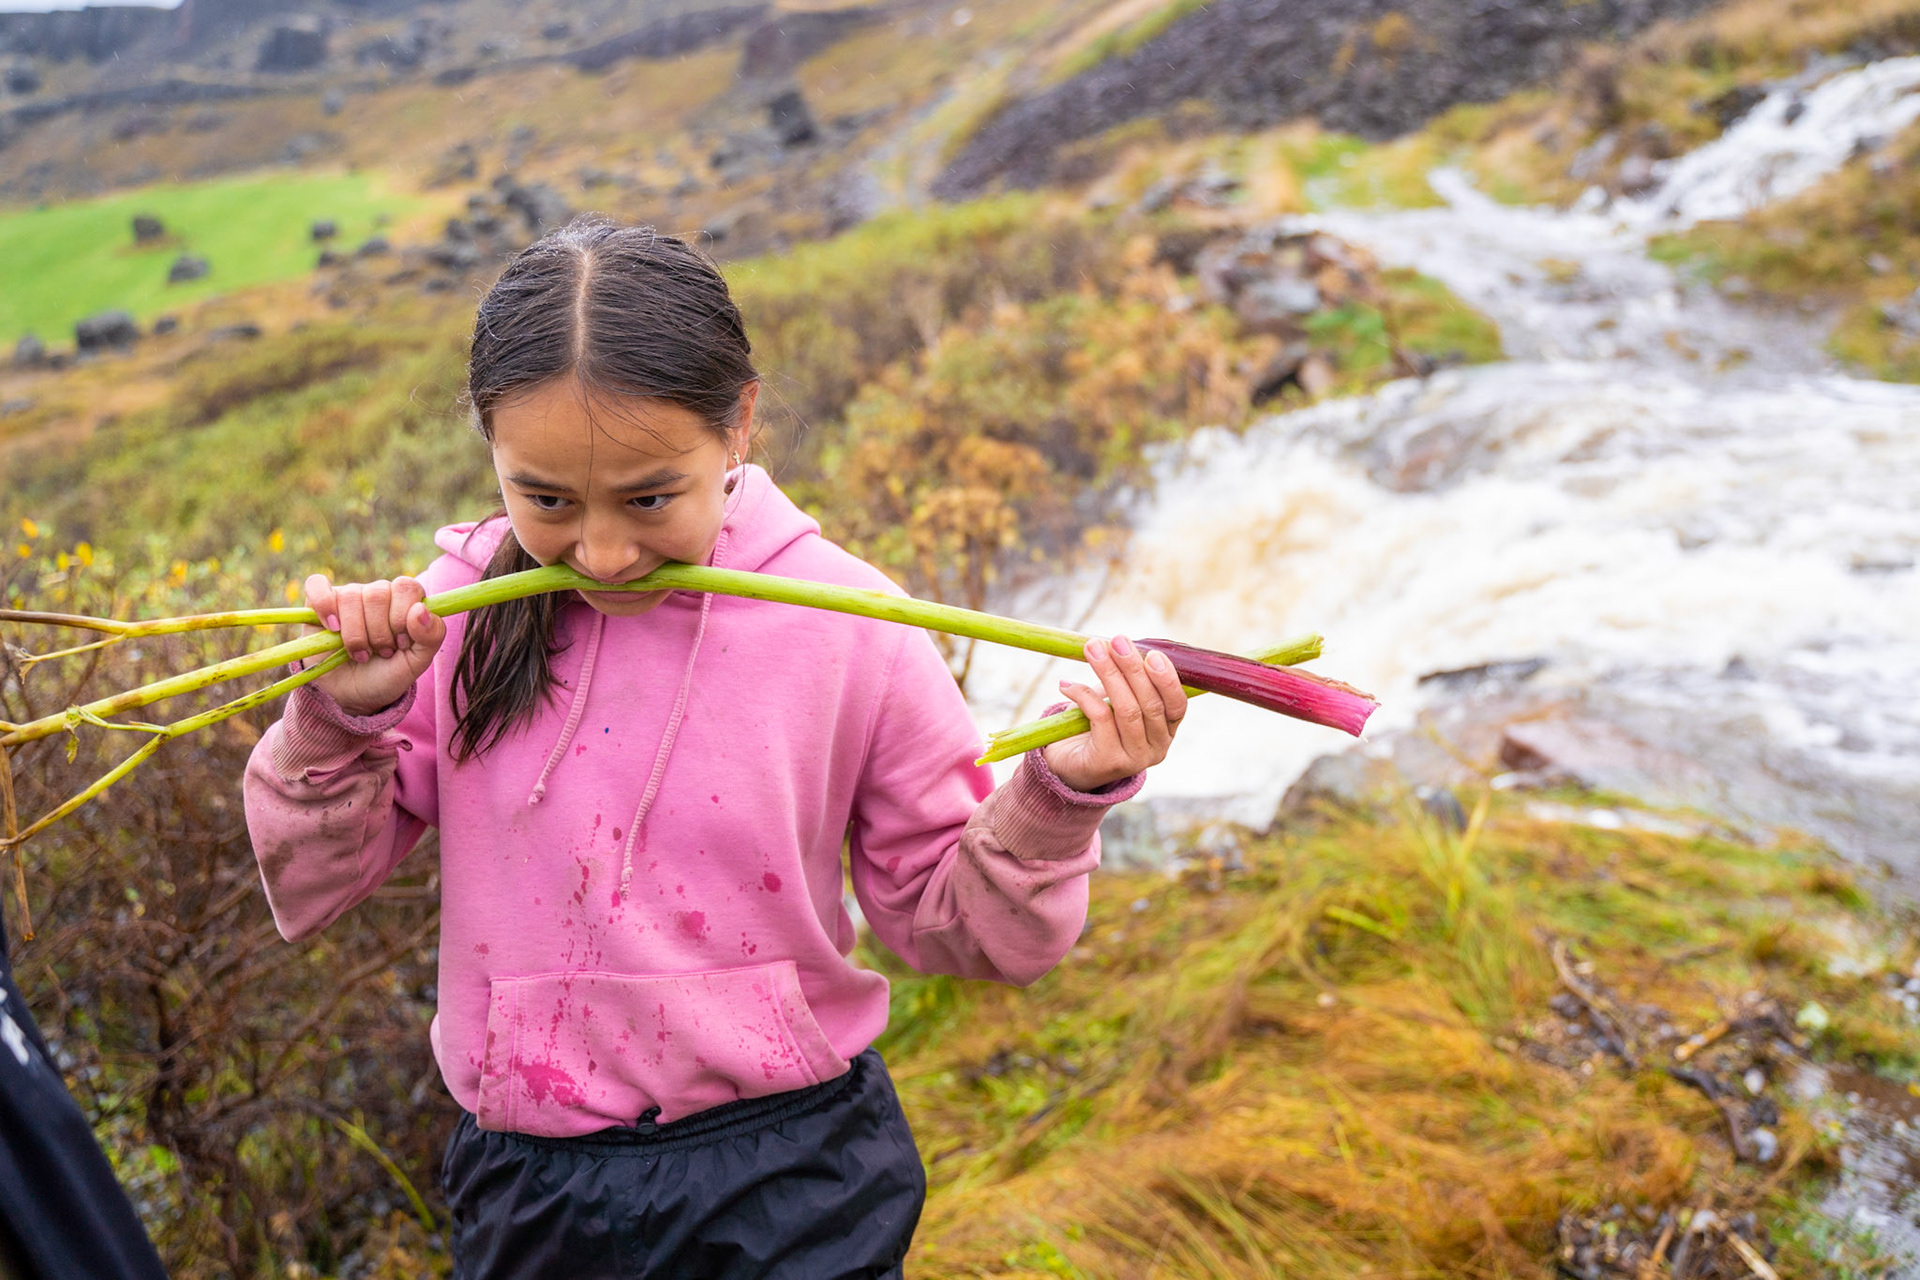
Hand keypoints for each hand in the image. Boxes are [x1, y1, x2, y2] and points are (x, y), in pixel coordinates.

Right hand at [304, 574, 446, 716]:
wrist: (351, 696)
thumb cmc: (386, 675)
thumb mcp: (417, 662)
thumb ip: (431, 636)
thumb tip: (420, 610)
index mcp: (404, 602)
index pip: (406, 587)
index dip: (402, 617)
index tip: (401, 644)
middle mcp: (377, 594)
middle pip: (377, 593)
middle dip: (379, 632)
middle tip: (381, 652)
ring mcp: (347, 596)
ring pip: (350, 596)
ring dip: (355, 634)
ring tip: (360, 653)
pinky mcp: (318, 603)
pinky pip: (317, 587)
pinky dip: (325, 606)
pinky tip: (333, 628)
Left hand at [1042, 634, 1188, 792]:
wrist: (1067, 765)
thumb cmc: (1096, 726)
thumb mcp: (1117, 700)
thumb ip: (1128, 680)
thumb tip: (1122, 643)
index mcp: (1167, 731)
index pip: (1177, 705)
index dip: (1167, 679)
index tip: (1153, 653)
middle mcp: (1156, 748)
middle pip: (1150, 704)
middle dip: (1133, 668)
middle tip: (1117, 640)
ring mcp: (1135, 759)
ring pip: (1127, 710)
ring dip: (1109, 674)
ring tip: (1092, 649)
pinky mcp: (1108, 762)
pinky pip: (1101, 719)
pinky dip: (1084, 695)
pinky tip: (1067, 685)